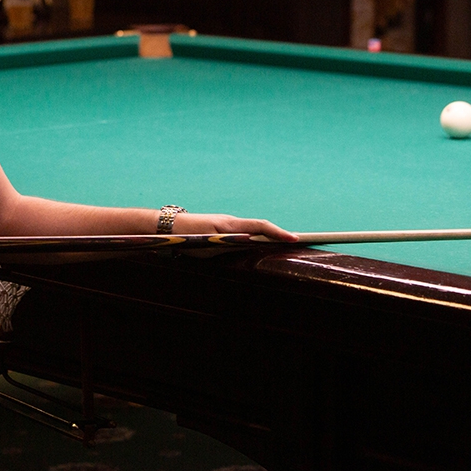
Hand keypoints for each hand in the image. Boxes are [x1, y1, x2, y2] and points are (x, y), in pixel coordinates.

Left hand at [173, 212, 297, 242]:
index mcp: (230, 225)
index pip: (260, 227)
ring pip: (253, 232)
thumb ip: (230, 242)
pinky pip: (244, 234)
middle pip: (261, 228)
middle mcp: (232, 223)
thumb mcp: (210, 242)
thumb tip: (250, 242)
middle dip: (281, 235)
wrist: (168, 227)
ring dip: (270, 238)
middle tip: (303, 242)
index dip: (278, 233)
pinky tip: (263, 248)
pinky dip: (257, 239)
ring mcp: (227, 226)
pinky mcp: (222, 231)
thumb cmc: (187, 237)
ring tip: (290, 245)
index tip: (295, 239)